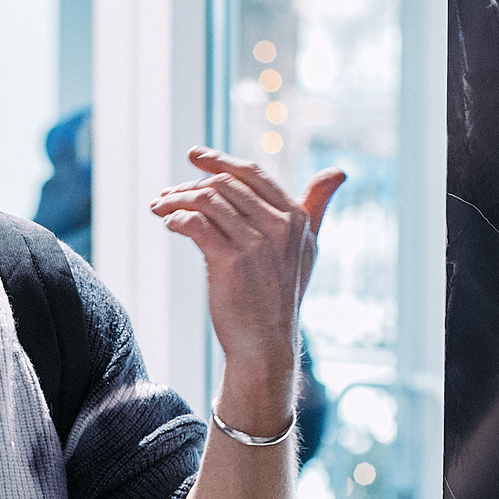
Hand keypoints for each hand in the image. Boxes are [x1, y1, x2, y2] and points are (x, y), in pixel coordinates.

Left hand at [151, 148, 343, 393]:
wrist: (265, 343)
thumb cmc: (281, 296)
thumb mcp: (307, 248)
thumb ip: (316, 207)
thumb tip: (339, 172)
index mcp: (296, 217)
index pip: (252, 174)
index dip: (219, 160)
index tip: (194, 155)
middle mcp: (279, 226)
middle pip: (225, 184)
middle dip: (190, 184)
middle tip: (167, 194)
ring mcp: (256, 243)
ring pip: (206, 200)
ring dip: (176, 200)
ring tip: (160, 208)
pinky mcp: (231, 261)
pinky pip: (196, 224)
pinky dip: (176, 219)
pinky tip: (168, 224)